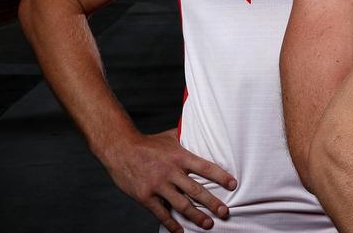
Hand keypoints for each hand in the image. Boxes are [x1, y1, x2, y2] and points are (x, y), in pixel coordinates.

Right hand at [101, 128, 237, 231]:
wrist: (119, 149)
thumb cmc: (147, 143)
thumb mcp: (169, 137)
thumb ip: (186, 137)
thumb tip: (203, 129)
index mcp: (179, 156)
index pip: (205, 167)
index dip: (220, 176)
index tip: (233, 184)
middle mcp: (170, 171)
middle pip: (196, 190)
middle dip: (212, 202)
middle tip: (225, 212)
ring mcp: (157, 185)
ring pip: (181, 204)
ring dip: (196, 216)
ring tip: (208, 224)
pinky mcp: (145, 196)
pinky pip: (161, 213)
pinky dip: (171, 224)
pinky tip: (180, 231)